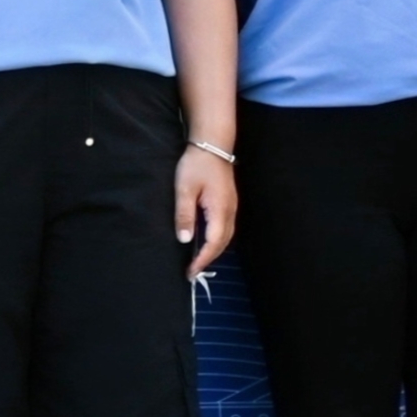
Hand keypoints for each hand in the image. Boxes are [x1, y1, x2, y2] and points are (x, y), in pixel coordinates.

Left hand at [174, 143, 237, 272]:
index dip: (202, 260)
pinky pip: (225, 228)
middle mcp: (230, 212)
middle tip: (192, 271)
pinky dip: (216, 239)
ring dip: (213, 250)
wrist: (212, 145)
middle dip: (208, 259)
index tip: (191, 272)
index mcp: (220, 211)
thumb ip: (184, 214)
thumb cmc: (196, 165)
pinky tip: (205, 240)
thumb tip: (185, 240)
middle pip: (222, 244)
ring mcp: (232, 207)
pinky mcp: (228, 203)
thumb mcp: (184, 189)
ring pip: (226, 237)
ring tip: (198, 260)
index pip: (213, 244)